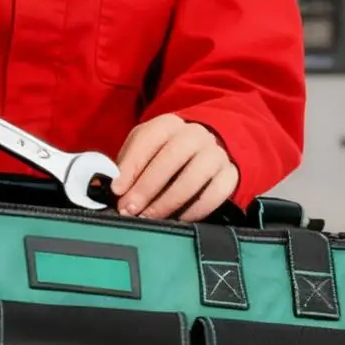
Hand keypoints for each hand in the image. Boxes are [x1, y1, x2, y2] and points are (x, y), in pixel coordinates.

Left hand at [112, 115, 238, 221]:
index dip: (131, 165)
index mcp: (168, 125)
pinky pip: (216, 193)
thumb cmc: (164, 156)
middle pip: (172, 156)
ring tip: (150, 218)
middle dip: (147, 186)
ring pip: (195, 176)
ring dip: (169, 200)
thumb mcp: (144, 152)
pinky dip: (196, 209)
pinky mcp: (230, 174)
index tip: (117, 189)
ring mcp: (215, 153)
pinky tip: (178, 219)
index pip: (149, 138)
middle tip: (130, 209)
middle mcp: (195, 134)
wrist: (203, 152)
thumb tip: (114, 188)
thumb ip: (128, 165)